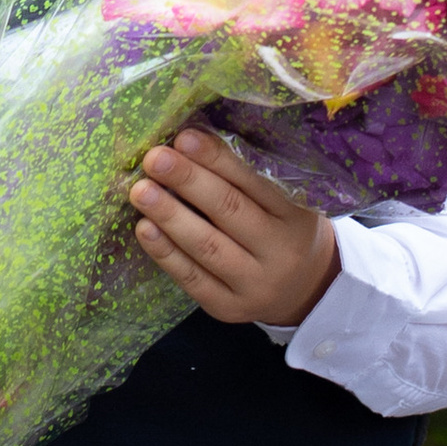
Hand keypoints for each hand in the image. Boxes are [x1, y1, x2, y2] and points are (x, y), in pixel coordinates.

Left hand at [129, 129, 340, 326]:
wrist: (305, 290)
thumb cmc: (285, 231)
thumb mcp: (286, 204)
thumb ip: (249, 178)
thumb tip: (190, 142)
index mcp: (296, 216)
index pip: (255, 183)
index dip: (217, 160)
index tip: (185, 137)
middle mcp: (279, 252)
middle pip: (229, 212)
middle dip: (188, 182)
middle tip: (155, 159)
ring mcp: (254, 284)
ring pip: (207, 247)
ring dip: (170, 216)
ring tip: (141, 191)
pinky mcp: (227, 307)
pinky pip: (192, 279)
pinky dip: (165, 253)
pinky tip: (144, 229)